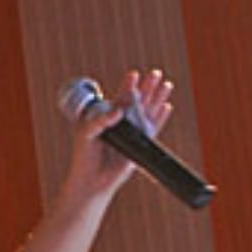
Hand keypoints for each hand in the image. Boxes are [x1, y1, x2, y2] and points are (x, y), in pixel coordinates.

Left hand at [63, 69, 175, 201]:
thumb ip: (101, 119)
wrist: (92, 179)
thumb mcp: (87, 133)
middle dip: (146, 87)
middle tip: (155, 73)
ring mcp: (132, 132)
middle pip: (137, 101)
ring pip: (148, 111)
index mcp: (106, 116)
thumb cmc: (85, 154)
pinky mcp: (141, 144)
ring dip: (157, 98)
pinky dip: (161, 118)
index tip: (133, 74)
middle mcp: (121, 122)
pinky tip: (167, 106)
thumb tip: (119, 110)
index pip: (119, 98)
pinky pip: (153, 128)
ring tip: (166, 84)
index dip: (127, 86)